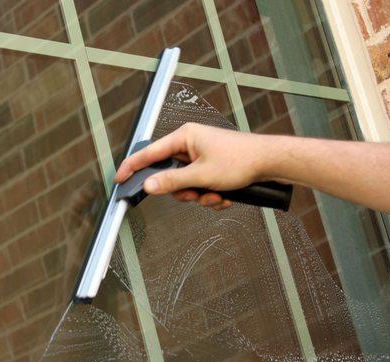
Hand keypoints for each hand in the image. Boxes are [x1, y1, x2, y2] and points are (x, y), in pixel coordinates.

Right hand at [114, 123, 273, 209]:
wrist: (270, 161)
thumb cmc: (241, 159)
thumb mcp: (202, 175)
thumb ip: (172, 181)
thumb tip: (150, 185)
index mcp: (185, 137)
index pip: (150, 153)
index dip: (133, 167)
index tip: (120, 179)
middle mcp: (191, 144)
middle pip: (170, 174)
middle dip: (184, 191)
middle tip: (196, 195)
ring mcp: (202, 156)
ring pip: (187, 184)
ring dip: (200, 196)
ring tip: (217, 195)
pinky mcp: (212, 167)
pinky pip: (201, 186)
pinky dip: (211, 195)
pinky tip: (225, 195)